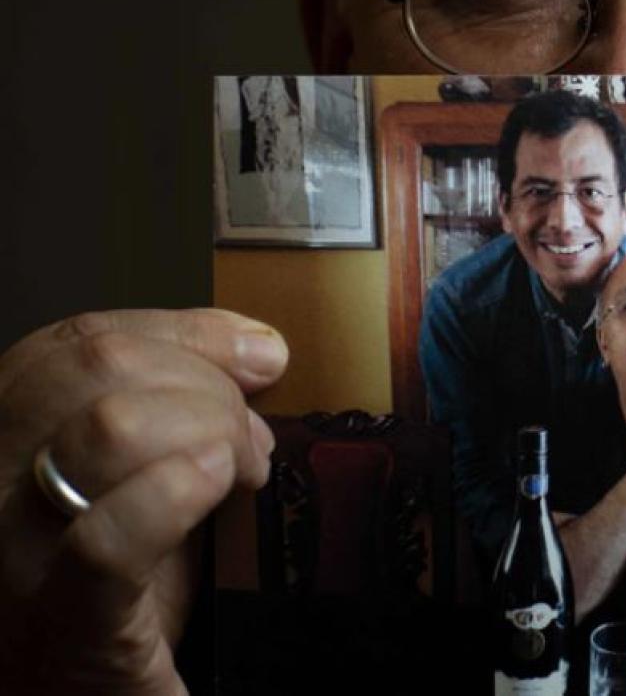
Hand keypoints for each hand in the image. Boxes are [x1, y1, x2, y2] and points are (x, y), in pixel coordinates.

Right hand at [0, 308, 289, 694]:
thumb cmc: (119, 605)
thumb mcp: (144, 483)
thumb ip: (185, 408)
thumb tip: (259, 347)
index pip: (73, 343)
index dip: (180, 335)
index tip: (251, 360)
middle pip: (96, 370)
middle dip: (203, 384)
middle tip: (249, 442)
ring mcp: (11, 562)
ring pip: (109, 430)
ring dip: (209, 432)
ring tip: (241, 476)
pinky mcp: (60, 631)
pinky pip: (108, 543)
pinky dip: (176, 495)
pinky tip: (216, 489)